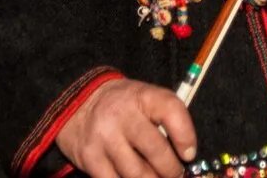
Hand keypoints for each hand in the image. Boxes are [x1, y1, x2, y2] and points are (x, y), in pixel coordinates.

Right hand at [55, 77, 196, 177]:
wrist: (78, 104)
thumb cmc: (123, 106)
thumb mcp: (145, 99)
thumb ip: (165, 120)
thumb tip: (186, 156)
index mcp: (142, 96)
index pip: (171, 111)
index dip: (185, 136)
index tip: (189, 154)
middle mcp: (122, 115)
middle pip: (156, 150)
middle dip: (171, 170)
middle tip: (175, 174)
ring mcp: (103, 137)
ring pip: (136, 173)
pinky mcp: (89, 158)